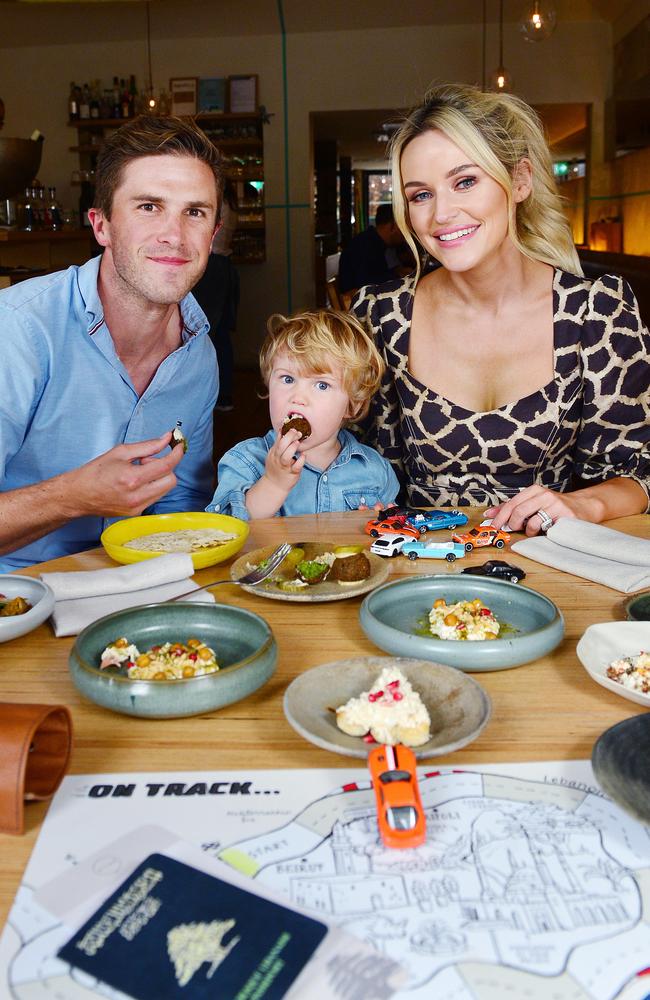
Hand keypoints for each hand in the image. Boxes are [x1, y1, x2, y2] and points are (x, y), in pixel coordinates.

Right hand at [65, 432, 183, 517]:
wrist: (79, 495)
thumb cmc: (96, 472)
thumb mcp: (121, 452)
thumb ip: (147, 446)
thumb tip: (166, 438)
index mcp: (132, 478)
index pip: (166, 466)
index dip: (176, 454)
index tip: (178, 445)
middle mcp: (137, 496)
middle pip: (171, 480)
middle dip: (165, 467)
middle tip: (146, 461)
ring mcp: (138, 507)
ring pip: (165, 489)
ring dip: (158, 477)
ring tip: (138, 472)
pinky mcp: (137, 513)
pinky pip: (155, 496)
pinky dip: (151, 486)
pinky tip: (136, 483)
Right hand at [263, 428, 304, 494]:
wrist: (274, 485)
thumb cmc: (276, 468)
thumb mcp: (273, 455)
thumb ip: (278, 444)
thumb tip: (282, 431)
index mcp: (274, 453)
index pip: (278, 440)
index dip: (285, 433)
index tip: (292, 427)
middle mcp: (278, 459)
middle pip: (281, 446)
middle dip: (289, 437)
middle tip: (297, 432)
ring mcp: (284, 467)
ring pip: (286, 456)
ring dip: (293, 448)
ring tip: (298, 442)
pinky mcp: (292, 474)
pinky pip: (296, 467)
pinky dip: (301, 460)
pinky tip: (303, 455)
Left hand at [485, 485, 578, 536]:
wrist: (583, 506)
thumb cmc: (554, 506)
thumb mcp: (533, 502)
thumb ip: (512, 507)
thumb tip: (490, 514)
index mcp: (534, 490)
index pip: (512, 503)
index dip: (500, 516)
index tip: (493, 526)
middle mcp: (544, 495)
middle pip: (519, 511)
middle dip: (512, 524)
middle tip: (514, 529)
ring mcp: (556, 505)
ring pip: (532, 522)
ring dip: (529, 531)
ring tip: (533, 530)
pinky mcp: (566, 516)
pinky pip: (547, 529)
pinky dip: (542, 533)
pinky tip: (546, 530)